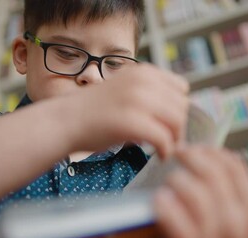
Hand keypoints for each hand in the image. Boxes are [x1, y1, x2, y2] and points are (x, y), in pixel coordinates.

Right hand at [54, 63, 188, 158]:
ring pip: (177, 122)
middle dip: (178, 126)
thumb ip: (149, 93)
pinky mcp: (132, 122)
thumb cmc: (95, 110)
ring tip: (165, 148)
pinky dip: (166, 150)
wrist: (66, 121)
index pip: (181, 88)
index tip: (169, 123)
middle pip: (182, 106)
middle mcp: (143, 81)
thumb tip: (179, 110)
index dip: (177, 107)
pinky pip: (165, 138)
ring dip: (175, 139)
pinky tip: (159, 156)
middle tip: (169, 140)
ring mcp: (137, 100)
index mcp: (143, 72)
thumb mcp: (125, 89)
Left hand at [154, 145, 247, 237]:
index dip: (213, 152)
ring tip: (170, 179)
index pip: (235, 169)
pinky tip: (160, 199)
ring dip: (178, 179)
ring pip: (196, 194)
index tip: (199, 149)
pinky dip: (166, 205)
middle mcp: (238, 228)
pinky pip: (176, 220)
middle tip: (180, 153)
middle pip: (214, 175)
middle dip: (193, 157)